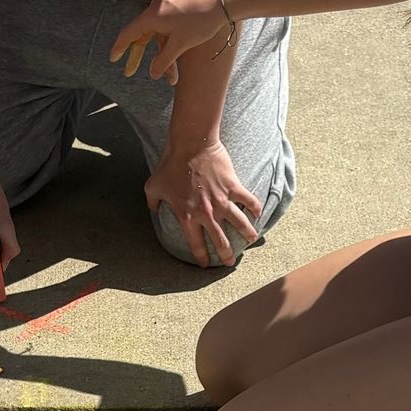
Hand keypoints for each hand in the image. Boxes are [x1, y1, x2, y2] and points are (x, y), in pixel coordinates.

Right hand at [110, 0, 231, 84]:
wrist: (221, 3)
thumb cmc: (200, 22)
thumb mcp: (180, 45)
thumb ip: (164, 60)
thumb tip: (153, 74)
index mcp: (152, 16)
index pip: (129, 33)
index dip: (119, 47)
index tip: (113, 59)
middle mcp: (155, 9)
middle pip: (141, 36)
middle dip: (137, 56)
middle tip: (129, 73)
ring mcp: (165, 8)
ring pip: (156, 36)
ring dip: (162, 56)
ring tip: (171, 78)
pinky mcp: (175, 9)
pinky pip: (165, 30)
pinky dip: (168, 45)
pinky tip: (175, 62)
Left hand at [145, 139, 263, 267]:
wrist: (190, 145)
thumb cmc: (170, 165)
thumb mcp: (152, 187)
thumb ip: (152, 203)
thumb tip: (153, 210)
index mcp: (187, 217)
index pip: (196, 245)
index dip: (201, 258)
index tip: (205, 264)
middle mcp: (207, 214)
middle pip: (221, 241)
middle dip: (227, 255)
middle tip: (230, 262)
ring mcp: (222, 201)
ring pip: (240, 224)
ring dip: (248, 234)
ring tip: (252, 240)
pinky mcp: (233, 187)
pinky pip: (249, 201)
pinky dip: (255, 208)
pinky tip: (258, 213)